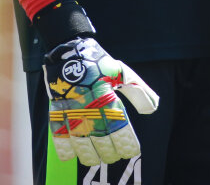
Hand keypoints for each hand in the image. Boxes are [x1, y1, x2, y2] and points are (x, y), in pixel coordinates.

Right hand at [43, 37, 159, 165]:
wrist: (70, 50)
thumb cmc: (99, 63)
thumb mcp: (122, 73)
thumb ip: (138, 91)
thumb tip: (152, 109)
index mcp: (108, 98)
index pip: (120, 129)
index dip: (127, 144)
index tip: (131, 151)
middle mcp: (90, 107)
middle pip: (101, 140)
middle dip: (109, 152)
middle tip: (113, 156)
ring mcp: (72, 110)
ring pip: (81, 142)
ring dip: (89, 155)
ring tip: (94, 159)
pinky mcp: (57, 110)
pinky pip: (59, 135)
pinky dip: (65, 148)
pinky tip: (72, 154)